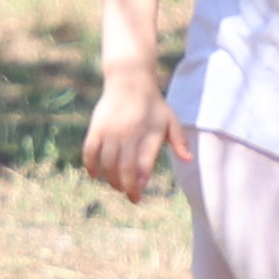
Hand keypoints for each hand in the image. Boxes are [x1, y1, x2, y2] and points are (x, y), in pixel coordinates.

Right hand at [80, 67, 180, 203]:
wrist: (129, 81)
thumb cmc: (153, 104)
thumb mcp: (170, 120)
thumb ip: (179, 141)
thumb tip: (188, 161)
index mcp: (149, 134)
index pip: (144, 165)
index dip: (141, 181)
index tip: (141, 191)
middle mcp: (129, 134)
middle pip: (124, 169)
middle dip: (127, 188)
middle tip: (132, 197)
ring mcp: (110, 132)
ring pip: (107, 164)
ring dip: (111, 180)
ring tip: (117, 186)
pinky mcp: (96, 128)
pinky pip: (90, 152)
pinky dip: (91, 166)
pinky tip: (95, 175)